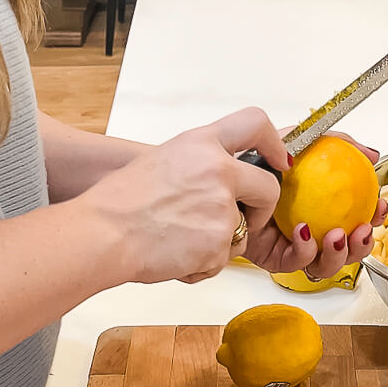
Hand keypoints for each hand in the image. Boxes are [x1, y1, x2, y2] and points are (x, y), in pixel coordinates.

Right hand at [83, 107, 290, 286]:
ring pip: (243, 232)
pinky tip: (174, 255)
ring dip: (220, 242)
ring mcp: (222, 209)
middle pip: (268, 189)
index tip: (282, 161)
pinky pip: (223, 259)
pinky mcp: (220, 243)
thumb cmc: (122, 201)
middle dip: (263, 209)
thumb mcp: (164, 160)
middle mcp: (218, 172)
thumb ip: (199, 164)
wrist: (106, 233)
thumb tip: (217, 178)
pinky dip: (203, 263)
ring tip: (180, 240)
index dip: (275, 143)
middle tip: (245, 220)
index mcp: (202, 144)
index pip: (255, 123)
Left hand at [244, 131, 387, 280]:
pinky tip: (304, 233)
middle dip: (361, 246)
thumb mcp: (303, 141)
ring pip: (325, 265)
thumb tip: (371, 154)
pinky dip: (304, 251)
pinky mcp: (272, 258)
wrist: (225, 170)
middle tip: (362, 230)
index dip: (373, 219)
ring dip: (338, 255)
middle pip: (346, 250)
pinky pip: (295, 263)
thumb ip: (339, 144)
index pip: (355, 220)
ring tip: (337, 236)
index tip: (379, 208)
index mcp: (322, 207)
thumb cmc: (259, 156)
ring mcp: (292, 246)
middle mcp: (311, 229)